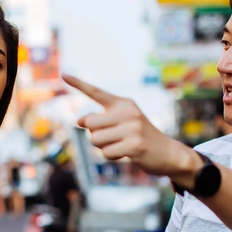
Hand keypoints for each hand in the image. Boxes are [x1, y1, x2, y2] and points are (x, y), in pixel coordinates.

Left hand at [62, 73, 195, 177]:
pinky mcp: (135, 145)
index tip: (63, 74)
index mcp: (123, 103)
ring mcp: (132, 128)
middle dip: (95, 135)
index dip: (78, 83)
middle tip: (113, 138)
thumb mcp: (122, 124)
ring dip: (103, 148)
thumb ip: (100, 121)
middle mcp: (128, 112)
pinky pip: (106, 153)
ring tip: (121, 146)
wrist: (168, 153)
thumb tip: (79, 121)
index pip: (96, 92)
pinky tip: (126, 154)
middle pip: (90, 123)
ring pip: (95, 140)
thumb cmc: (140, 138)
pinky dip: (112, 157)